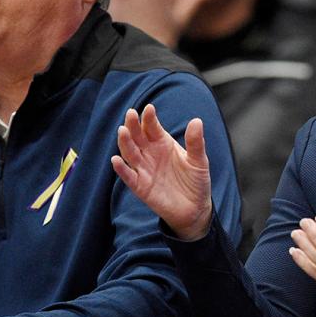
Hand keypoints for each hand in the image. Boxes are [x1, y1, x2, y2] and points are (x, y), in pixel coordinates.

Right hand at [112, 104, 212, 239]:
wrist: (194, 208)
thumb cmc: (195, 181)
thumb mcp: (199, 160)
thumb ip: (195, 142)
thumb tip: (196, 121)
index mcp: (162, 143)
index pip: (152, 127)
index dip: (149, 118)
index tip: (149, 109)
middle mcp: (149, 153)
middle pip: (137, 136)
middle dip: (133, 125)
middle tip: (131, 114)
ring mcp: (143, 169)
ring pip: (129, 153)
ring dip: (125, 142)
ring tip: (122, 131)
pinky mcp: (139, 186)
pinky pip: (128, 176)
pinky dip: (121, 169)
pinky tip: (116, 160)